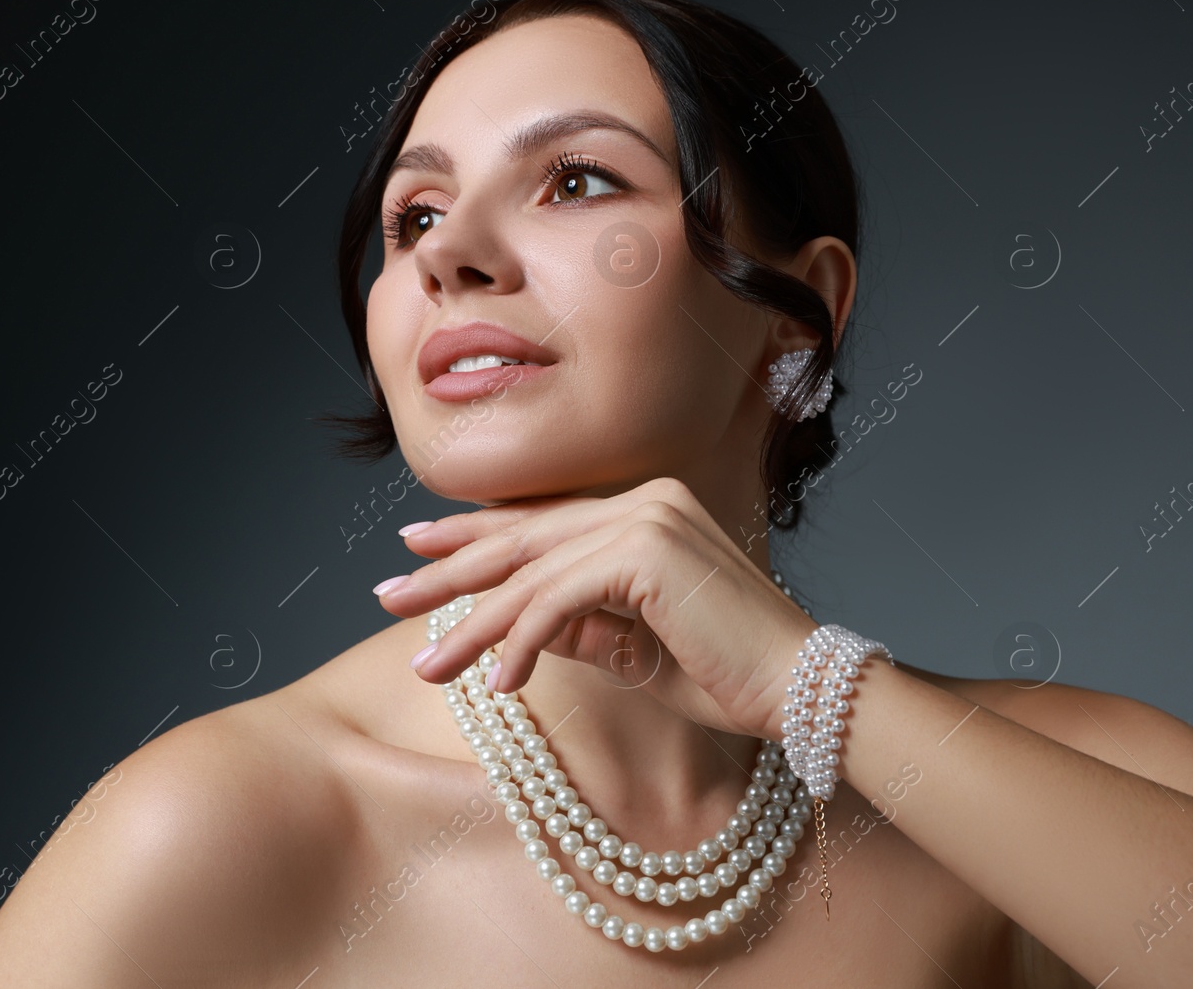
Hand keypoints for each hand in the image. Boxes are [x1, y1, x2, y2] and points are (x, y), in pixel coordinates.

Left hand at [376, 477, 819, 740]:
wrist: (805, 690)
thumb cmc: (729, 675)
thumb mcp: (638, 650)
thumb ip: (585, 627)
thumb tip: (527, 628)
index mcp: (643, 511)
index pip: (539, 522)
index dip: (472, 534)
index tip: (414, 549)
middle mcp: (642, 501)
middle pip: (521, 539)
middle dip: (447, 573)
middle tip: (387, 597)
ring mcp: (646, 520)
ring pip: (530, 575)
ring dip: (471, 625)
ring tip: (428, 668)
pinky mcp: (646, 556)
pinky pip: (559, 601)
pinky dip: (522, 642)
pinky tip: (499, 683)